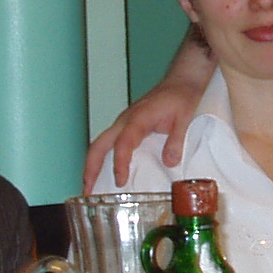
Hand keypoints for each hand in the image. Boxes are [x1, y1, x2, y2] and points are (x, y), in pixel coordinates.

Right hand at [83, 36, 213, 190]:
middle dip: (90, 168)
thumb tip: (169, 162)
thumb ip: (176, 140)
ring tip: (89, 188)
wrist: (180, 82)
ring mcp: (123, 124)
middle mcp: (124, 121)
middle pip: (98, 145)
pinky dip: (101, 160)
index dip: (119, 163)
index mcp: (138, 118)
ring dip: (92, 165)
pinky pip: (108, 144)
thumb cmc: (181, 97)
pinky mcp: (126, 127)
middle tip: (88, 191)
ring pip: (99, 144)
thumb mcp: (184, 119)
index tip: (120, 181)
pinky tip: (104, 175)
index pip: (122, 144)